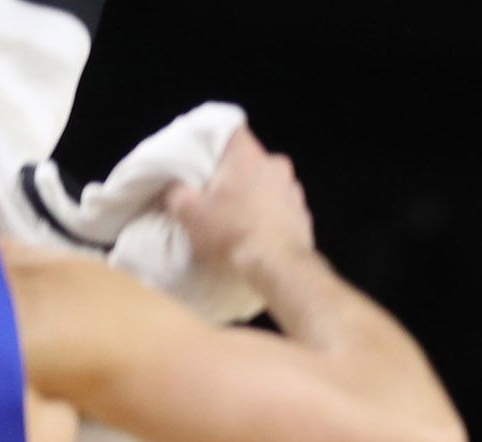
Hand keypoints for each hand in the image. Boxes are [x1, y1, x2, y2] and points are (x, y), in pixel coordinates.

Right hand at [164, 127, 315, 276]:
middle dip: (234, 170)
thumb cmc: (232, 234)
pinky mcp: (305, 217)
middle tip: (215, 187)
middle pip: (250, 159)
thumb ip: (177, 192)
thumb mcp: (190, 212)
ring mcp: (295, 192)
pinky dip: (269, 213)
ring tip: (236, 212)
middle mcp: (277, 167)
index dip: (215, 139)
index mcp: (249, 157)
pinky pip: (281, 207)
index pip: (231, 130)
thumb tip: (177, 188)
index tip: (203, 153)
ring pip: (268, 183)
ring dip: (254, 193)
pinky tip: (256, 229)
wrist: (279, 271)